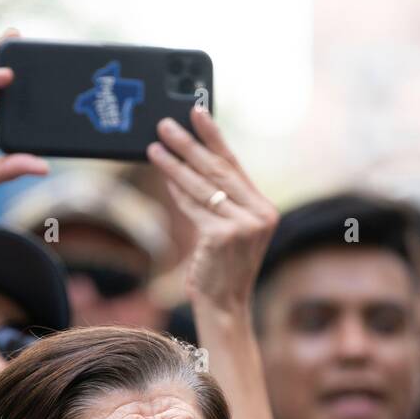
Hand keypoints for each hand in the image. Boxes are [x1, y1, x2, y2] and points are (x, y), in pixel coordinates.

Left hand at [145, 106, 277, 313]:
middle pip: (218, 171)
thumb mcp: (229, 230)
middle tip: (166, 124)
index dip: (214, 136)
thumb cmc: (222, 269)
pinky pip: (194, 207)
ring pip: (202, 187)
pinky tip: (164, 174)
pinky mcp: (223, 236)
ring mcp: (243, 226)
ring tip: (155, 145)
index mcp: (264, 209)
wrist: (226, 306)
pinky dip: (177, 190)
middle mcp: (259, 215)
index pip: (235, 165)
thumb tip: (189, 163)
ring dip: (175, 163)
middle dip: (189, 144)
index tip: (197, 111)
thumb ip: (220, 201)